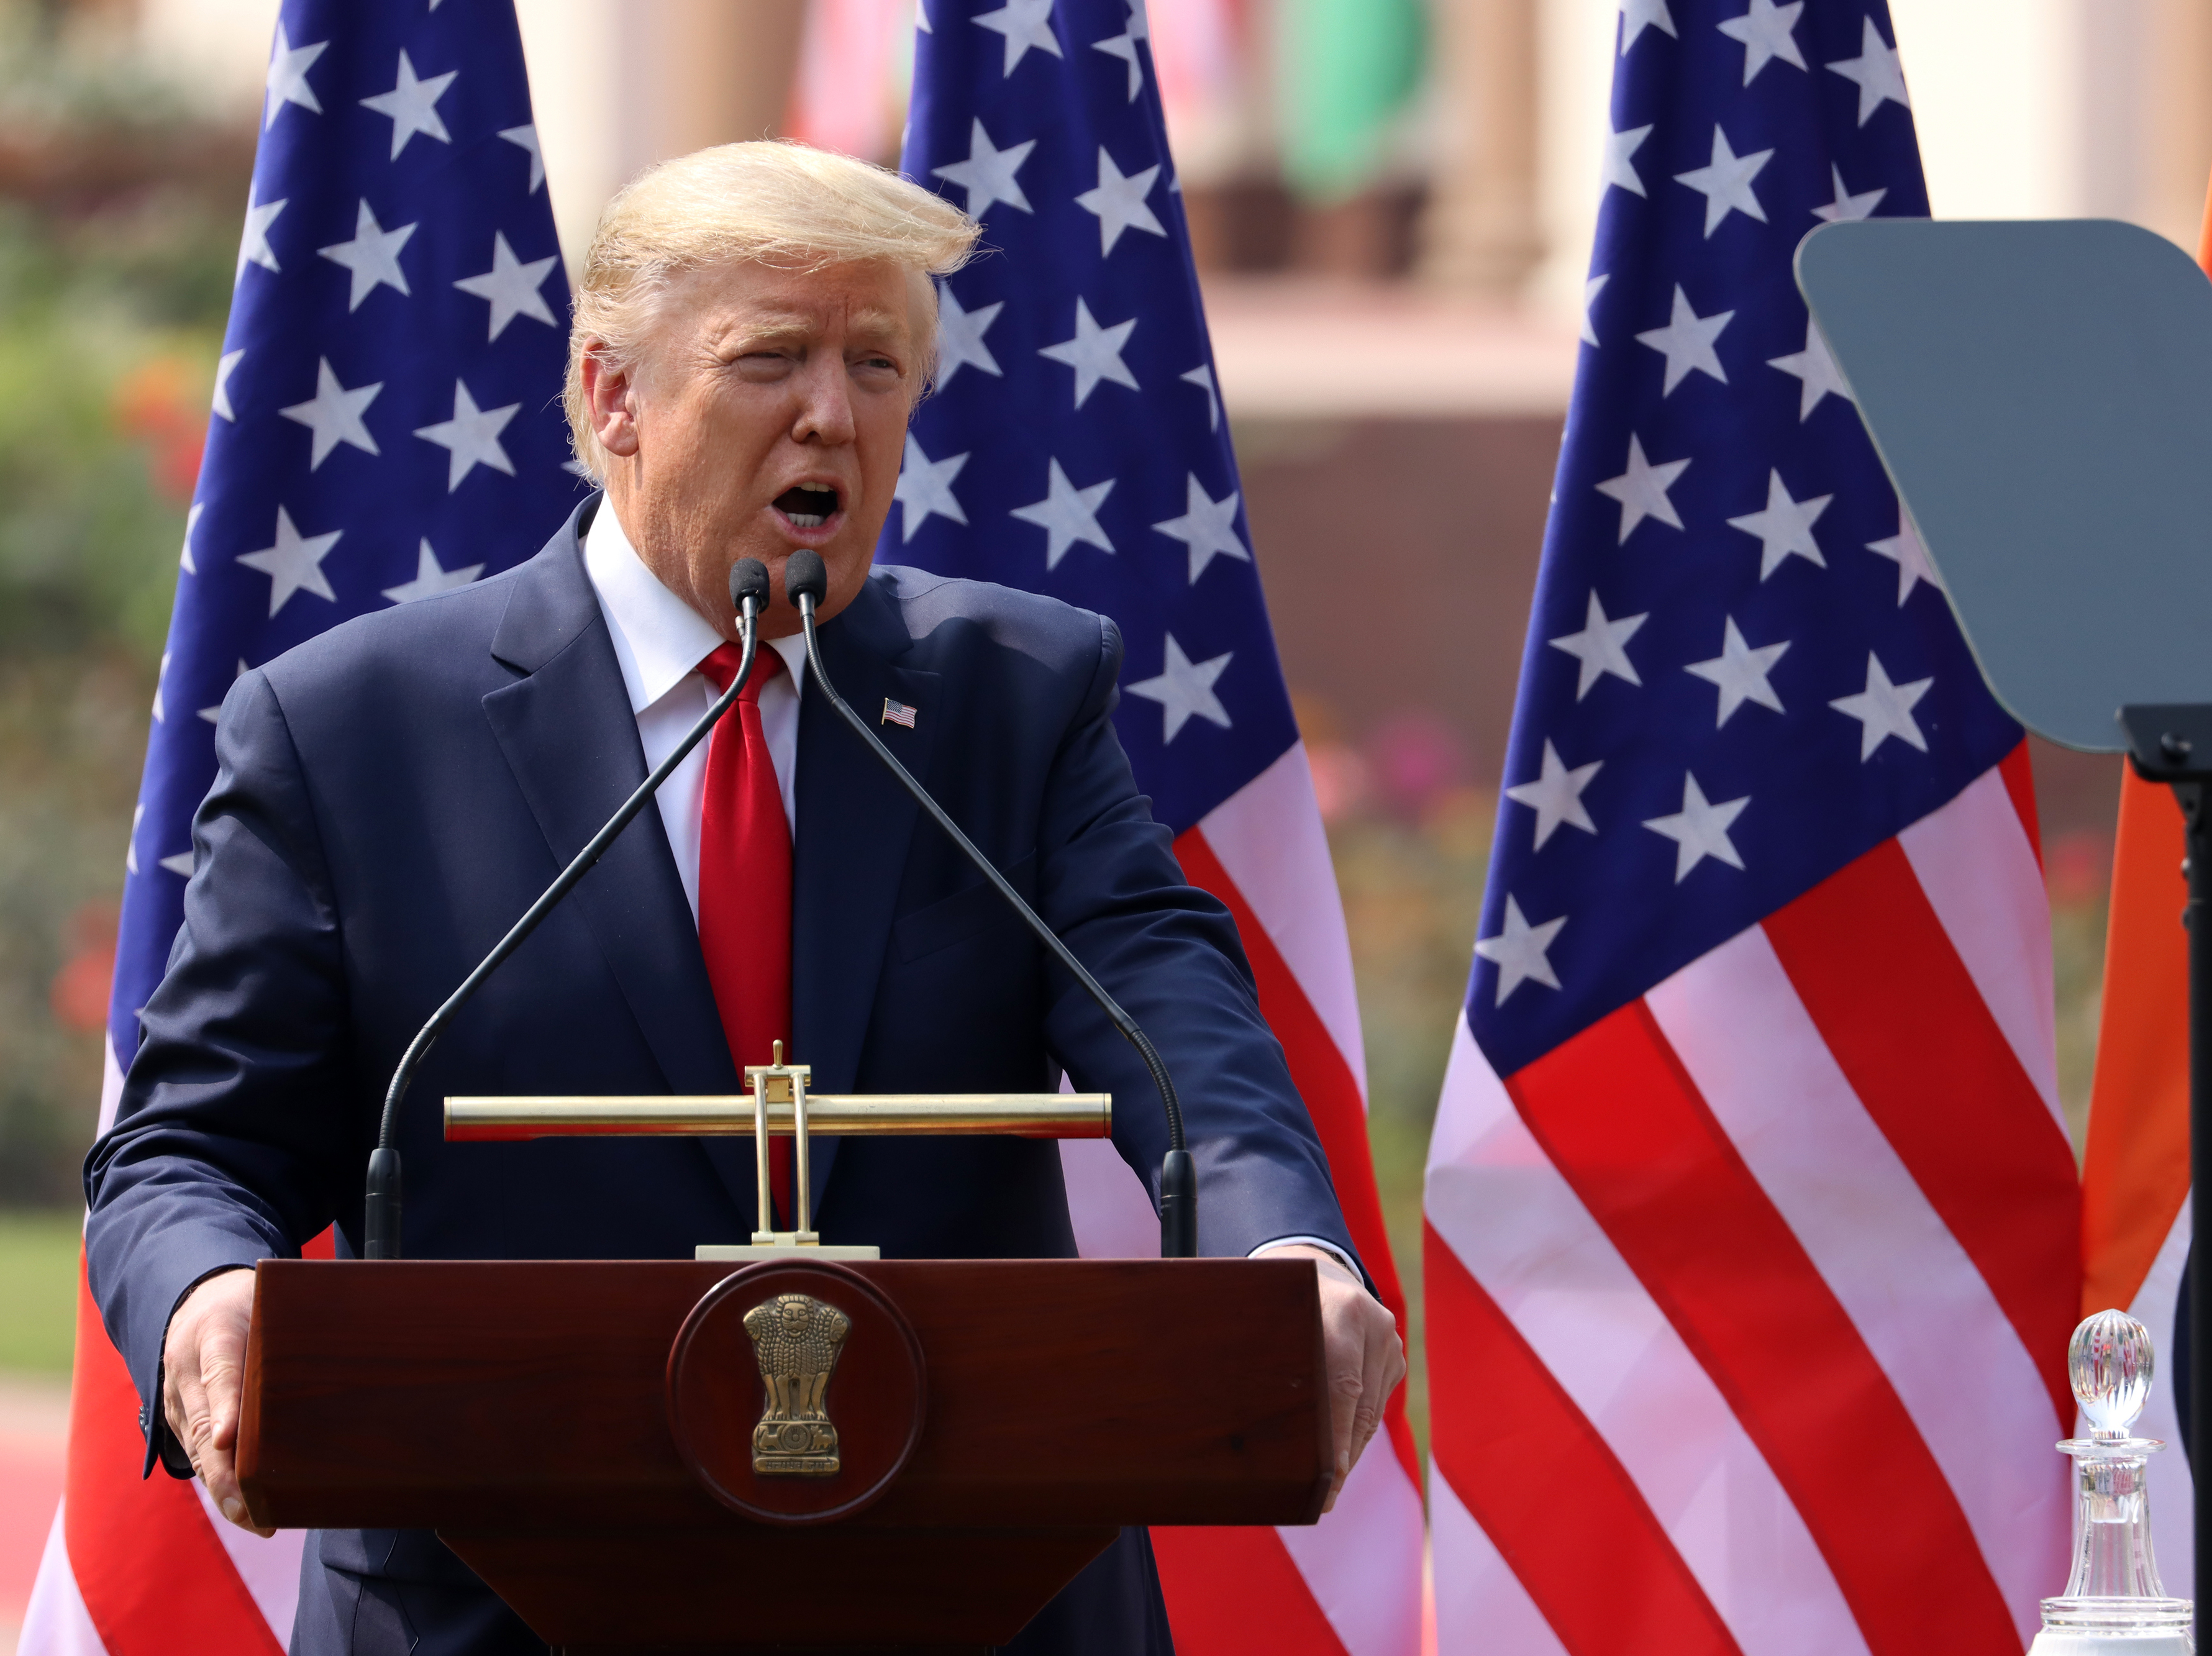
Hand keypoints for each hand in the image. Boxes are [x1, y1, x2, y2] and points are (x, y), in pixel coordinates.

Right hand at [162, 1268, 270, 1535]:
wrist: (194, 1302)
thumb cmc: (246, 1302)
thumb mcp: (264, 1296)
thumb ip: (289, 1318)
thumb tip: (347, 1334)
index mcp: (214, 1335)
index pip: (219, 1371)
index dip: (224, 1407)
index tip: (227, 1438)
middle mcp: (187, 1374)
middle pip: (203, 1427)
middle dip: (225, 1473)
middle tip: (250, 1507)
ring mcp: (179, 1402)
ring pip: (198, 1453)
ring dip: (224, 1490)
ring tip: (257, 1521)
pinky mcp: (182, 1422)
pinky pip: (197, 1457)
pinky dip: (221, 1486)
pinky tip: (248, 1511)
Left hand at [1265, 1245, 1406, 1512]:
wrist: (1316, 1268)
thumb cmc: (1278, 1303)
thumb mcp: (1269, 1322)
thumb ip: (1264, 1361)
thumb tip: (1243, 1428)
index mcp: (1341, 1310)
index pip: (1343, 1388)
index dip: (1336, 1440)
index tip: (1327, 1481)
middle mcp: (1374, 1325)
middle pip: (1361, 1408)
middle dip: (1343, 1457)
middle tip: (1323, 1498)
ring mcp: (1390, 1341)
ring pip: (1372, 1412)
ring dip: (1350, 1449)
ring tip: (1329, 1486)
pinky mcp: (1395, 1357)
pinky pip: (1376, 1404)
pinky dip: (1358, 1430)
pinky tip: (1340, 1454)